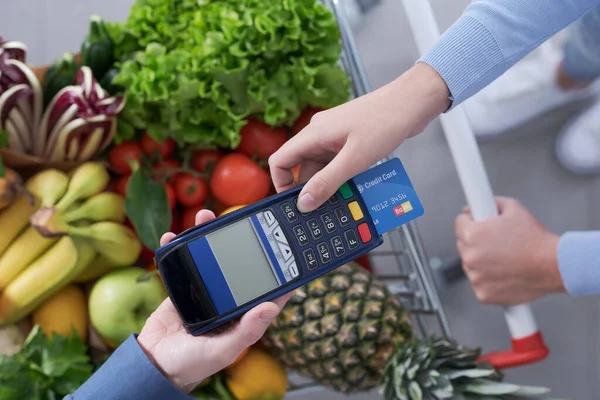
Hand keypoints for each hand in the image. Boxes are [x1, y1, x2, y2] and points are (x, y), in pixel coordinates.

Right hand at [137, 209, 290, 392]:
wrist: (153, 364)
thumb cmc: (193, 363)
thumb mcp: (223, 350)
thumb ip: (247, 331)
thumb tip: (271, 308)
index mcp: (243, 314)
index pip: (267, 290)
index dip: (279, 271)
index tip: (287, 248)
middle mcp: (227, 299)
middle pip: (237, 264)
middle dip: (238, 241)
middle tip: (238, 220)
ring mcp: (205, 290)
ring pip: (210, 256)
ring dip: (206, 235)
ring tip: (203, 217)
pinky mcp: (183, 287)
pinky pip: (182, 262)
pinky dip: (177, 247)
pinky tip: (172, 236)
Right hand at [269, 63, 449, 211]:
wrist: (413, 102)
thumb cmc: (386, 121)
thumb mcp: (354, 159)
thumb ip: (327, 182)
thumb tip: (304, 203)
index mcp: (314, 133)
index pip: (280, 160)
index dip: (282, 184)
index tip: (294, 203)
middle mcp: (319, 133)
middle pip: (301, 167)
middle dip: (311, 188)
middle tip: (323, 208)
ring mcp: (334, 136)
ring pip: (321, 167)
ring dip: (329, 183)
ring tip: (344, 198)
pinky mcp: (348, 139)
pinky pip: (336, 162)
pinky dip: (342, 176)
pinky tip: (355, 185)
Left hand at [454, 197, 564, 305]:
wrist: (553, 265)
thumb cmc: (535, 238)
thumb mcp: (513, 208)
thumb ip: (490, 202)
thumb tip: (472, 208)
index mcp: (472, 235)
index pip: (459, 223)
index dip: (472, 221)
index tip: (479, 224)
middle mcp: (470, 257)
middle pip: (463, 245)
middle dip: (476, 242)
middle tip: (498, 242)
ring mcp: (475, 277)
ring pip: (470, 265)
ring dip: (481, 261)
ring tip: (504, 258)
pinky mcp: (483, 294)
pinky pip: (480, 283)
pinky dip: (489, 280)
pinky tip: (505, 273)